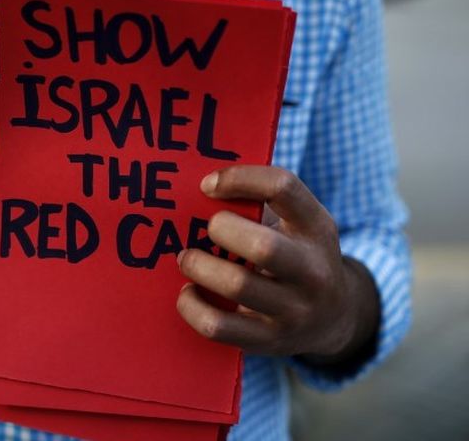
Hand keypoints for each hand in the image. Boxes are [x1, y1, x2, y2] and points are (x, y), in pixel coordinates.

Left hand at [176, 166, 379, 364]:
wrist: (332, 319)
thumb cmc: (295, 256)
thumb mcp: (297, 226)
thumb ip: (260, 204)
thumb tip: (198, 188)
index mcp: (317, 229)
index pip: (283, 187)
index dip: (239, 178)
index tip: (207, 185)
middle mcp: (313, 271)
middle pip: (263, 246)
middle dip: (221, 230)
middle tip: (205, 229)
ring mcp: (293, 311)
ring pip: (237, 286)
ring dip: (199, 267)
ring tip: (187, 259)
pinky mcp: (268, 341)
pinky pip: (219, 326)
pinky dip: (192, 307)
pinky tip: (188, 293)